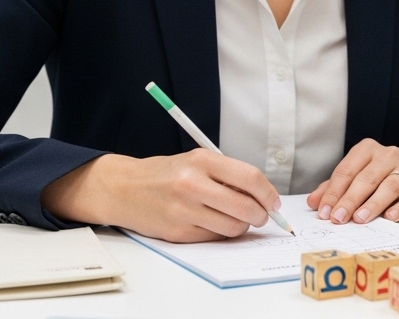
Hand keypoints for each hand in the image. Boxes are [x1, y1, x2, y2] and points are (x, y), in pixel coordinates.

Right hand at [41, 149, 281, 241]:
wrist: (124, 188)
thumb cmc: (165, 174)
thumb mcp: (196, 161)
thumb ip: (227, 175)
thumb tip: (263, 196)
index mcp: (202, 161)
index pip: (250, 178)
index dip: (269, 194)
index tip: (274, 202)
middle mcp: (193, 184)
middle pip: (246, 207)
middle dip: (261, 215)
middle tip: (261, 215)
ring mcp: (184, 210)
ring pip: (233, 227)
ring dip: (241, 226)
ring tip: (231, 217)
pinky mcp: (178, 232)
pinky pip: (214, 238)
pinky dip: (220, 234)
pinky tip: (210, 223)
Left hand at [306, 139, 398, 223]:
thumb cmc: (378, 182)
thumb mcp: (353, 182)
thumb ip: (333, 190)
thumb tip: (313, 202)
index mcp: (368, 149)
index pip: (346, 170)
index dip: (333, 192)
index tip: (325, 213)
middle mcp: (389, 154)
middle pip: (367, 177)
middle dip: (350, 200)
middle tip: (339, 218)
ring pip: (390, 185)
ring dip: (374, 203)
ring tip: (361, 219)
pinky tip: (390, 216)